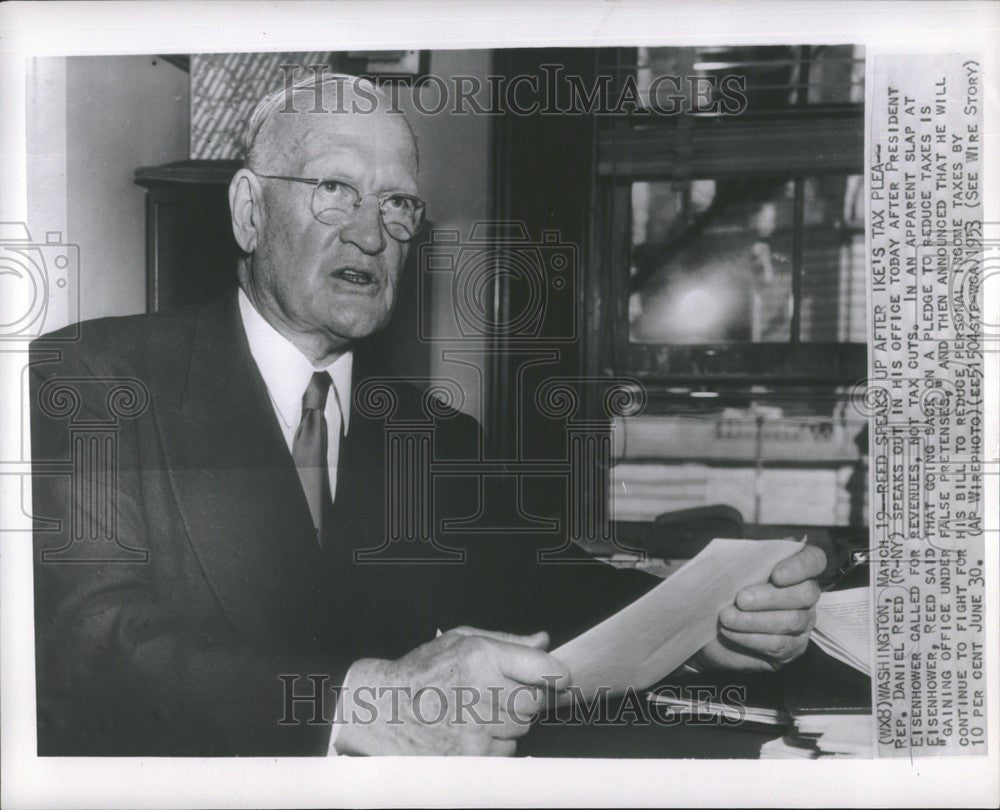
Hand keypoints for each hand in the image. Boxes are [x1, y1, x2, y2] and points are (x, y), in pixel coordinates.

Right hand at [334, 627, 568, 755]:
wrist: (385, 711)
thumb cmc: (422, 672)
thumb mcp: (461, 640)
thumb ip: (508, 641)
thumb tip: (543, 641)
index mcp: (483, 657)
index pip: (545, 669)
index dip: (557, 673)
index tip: (557, 677)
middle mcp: (484, 692)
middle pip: (536, 700)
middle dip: (526, 695)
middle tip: (501, 690)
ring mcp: (479, 729)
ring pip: (524, 726)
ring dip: (511, 719)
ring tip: (479, 708)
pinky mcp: (474, 756)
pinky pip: (508, 750)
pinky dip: (497, 741)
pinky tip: (472, 728)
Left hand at [694, 544, 825, 671]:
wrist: (712, 622)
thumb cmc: (728, 586)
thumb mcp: (734, 567)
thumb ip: (744, 557)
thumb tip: (741, 554)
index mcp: (797, 565)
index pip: (813, 560)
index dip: (799, 567)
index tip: (776, 575)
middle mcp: (807, 592)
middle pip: (804, 594)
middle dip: (771, 597)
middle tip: (740, 599)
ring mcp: (804, 621)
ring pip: (791, 621)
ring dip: (755, 620)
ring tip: (727, 618)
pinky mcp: (794, 646)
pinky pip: (780, 644)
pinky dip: (752, 638)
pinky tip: (731, 633)